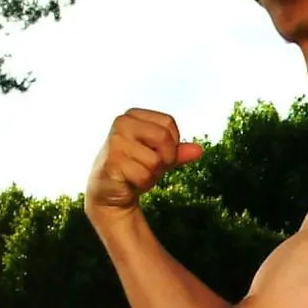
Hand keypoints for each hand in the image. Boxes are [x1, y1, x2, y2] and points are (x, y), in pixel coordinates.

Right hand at [87, 109, 202, 216]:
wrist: (109, 191)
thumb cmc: (134, 168)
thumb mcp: (159, 156)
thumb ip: (178, 151)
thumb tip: (198, 150)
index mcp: (132, 115)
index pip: (168, 123)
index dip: (170, 144)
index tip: (156, 153)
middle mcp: (122, 123)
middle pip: (164, 137)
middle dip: (164, 158)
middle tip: (148, 166)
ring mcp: (115, 142)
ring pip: (155, 160)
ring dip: (152, 174)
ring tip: (136, 173)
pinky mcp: (112, 162)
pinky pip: (144, 176)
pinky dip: (142, 184)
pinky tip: (129, 181)